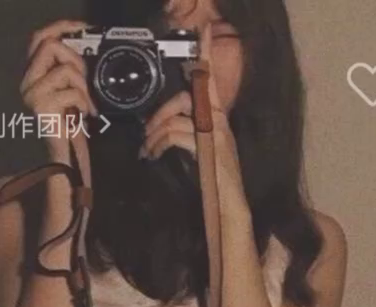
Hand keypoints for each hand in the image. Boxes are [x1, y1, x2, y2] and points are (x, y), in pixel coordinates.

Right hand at [20, 19, 96, 161]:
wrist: (64, 161)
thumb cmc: (69, 129)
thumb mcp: (69, 92)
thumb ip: (67, 69)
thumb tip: (80, 44)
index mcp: (32, 76)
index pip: (39, 38)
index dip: (60, 27)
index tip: (80, 27)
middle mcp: (26, 83)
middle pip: (49, 45)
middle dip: (75, 58)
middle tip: (84, 81)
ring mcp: (31, 95)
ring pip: (64, 68)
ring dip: (82, 86)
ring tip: (84, 104)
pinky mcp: (41, 108)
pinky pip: (71, 91)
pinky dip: (83, 102)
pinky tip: (81, 117)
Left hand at [141, 27, 248, 218]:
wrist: (229, 208)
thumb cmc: (214, 184)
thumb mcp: (200, 153)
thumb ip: (188, 134)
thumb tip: (164, 126)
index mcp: (217, 118)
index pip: (210, 79)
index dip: (207, 52)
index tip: (204, 29)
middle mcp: (219, 120)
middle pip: (185, 97)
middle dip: (160, 113)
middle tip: (146, 134)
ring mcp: (216, 133)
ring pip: (178, 117)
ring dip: (155, 134)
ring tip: (147, 151)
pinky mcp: (210, 147)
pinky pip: (179, 134)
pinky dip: (161, 144)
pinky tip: (154, 155)